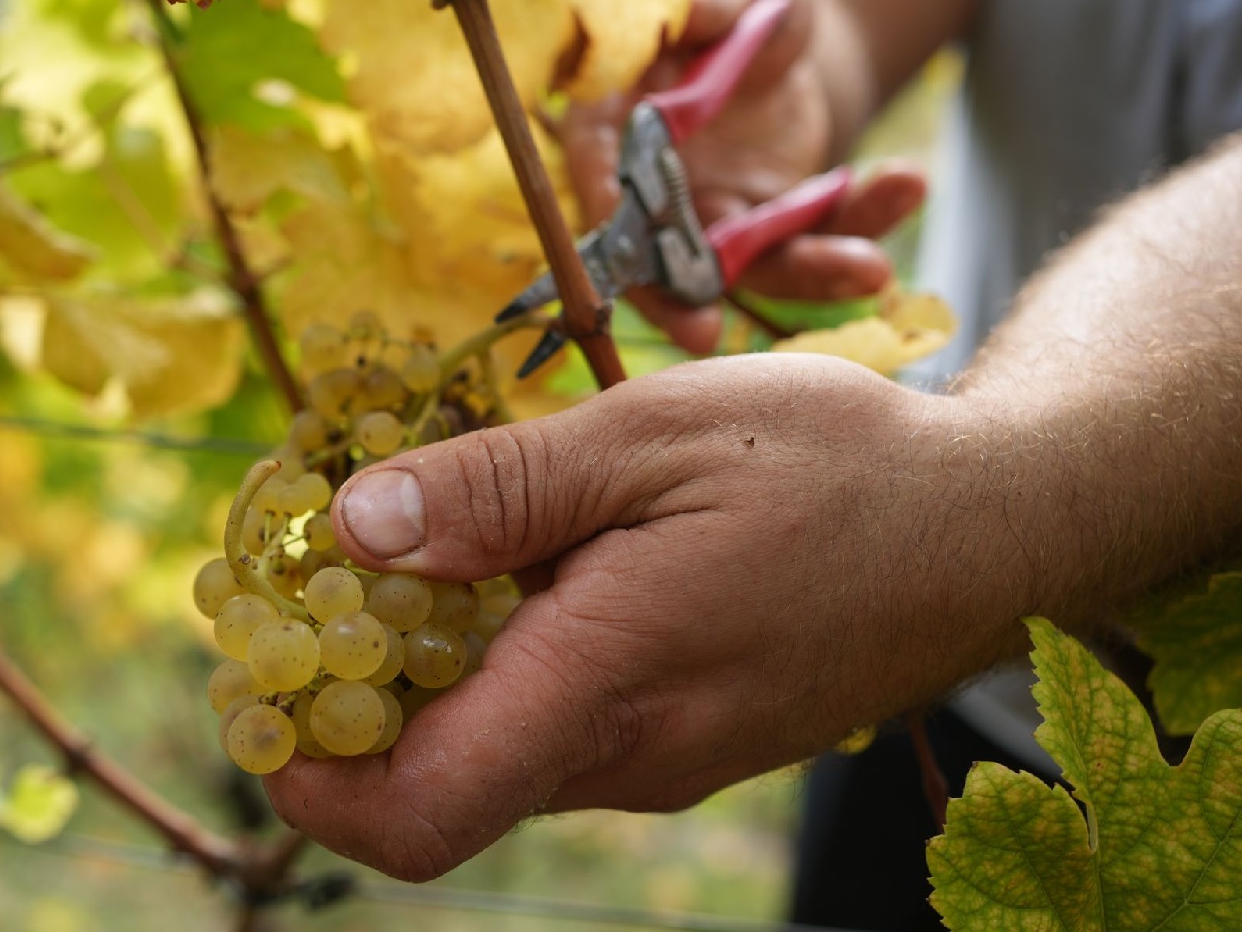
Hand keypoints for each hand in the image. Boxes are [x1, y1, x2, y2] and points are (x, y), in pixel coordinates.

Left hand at [264, 355, 1032, 880]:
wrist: (994, 521)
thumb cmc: (834, 462)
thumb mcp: (652, 434)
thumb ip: (499, 488)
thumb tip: (354, 529)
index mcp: (606, 688)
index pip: (416, 815)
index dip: (306, 777)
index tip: (257, 683)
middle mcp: (627, 757)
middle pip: (436, 777)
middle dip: (355, 692)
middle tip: (326, 564)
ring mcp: (663, 758)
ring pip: (496, 746)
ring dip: (435, 663)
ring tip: (436, 534)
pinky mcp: (689, 735)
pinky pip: (559, 723)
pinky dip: (507, 658)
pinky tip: (532, 556)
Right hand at [559, 0, 925, 352]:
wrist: (789, 22)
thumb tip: (691, 11)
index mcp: (613, 120)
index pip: (598, 179)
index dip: (609, 223)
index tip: (635, 257)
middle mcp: (653, 184)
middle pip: (655, 256)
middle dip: (678, 300)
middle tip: (703, 337)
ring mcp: (713, 214)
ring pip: (749, 266)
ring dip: (808, 273)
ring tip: (873, 269)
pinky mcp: (774, 224)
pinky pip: (817, 237)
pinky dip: (863, 223)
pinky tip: (907, 184)